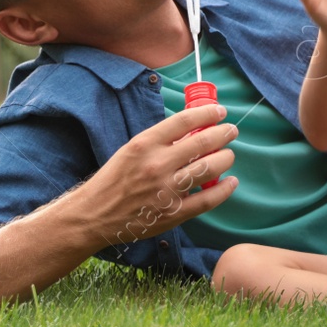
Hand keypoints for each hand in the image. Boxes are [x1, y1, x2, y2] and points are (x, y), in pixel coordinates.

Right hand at [75, 105, 238, 246]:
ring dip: (226, 158)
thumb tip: (193, 128)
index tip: (220, 112)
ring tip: (229, 154)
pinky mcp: (173, 213)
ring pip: (209, 168)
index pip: (185, 120)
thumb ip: (160, 140)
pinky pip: (207, 199)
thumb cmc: (113, 179)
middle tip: (232, 130)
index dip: (208, 113)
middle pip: (203, 142)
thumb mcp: (131, 150)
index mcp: (145, 144)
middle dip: (224, 133)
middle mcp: (157, 164)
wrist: (94, 215)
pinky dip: (224, 189)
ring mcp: (167, 189)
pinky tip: (231, 182)